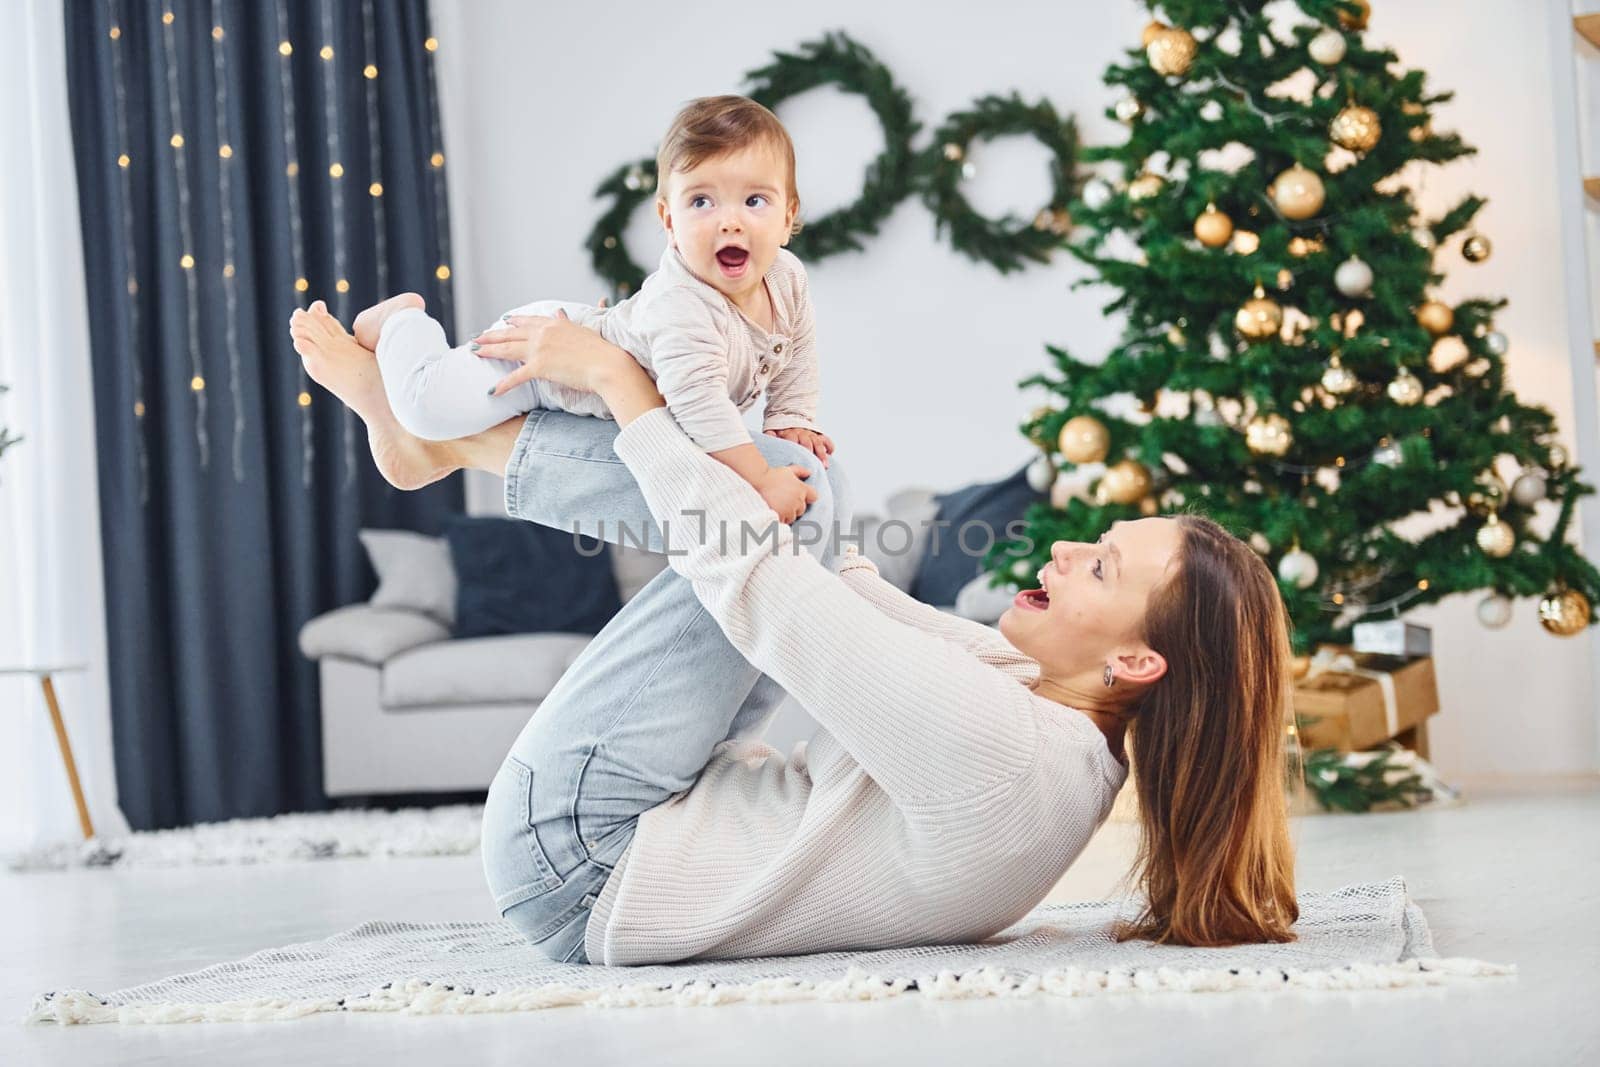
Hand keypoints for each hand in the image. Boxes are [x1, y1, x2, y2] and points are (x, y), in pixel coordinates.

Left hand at [470, 310, 634, 397]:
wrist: (607, 363)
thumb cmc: (601, 350)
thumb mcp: (584, 330)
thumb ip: (568, 322)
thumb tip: (560, 311)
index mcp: (555, 324)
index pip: (529, 321)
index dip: (514, 321)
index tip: (504, 320)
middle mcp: (544, 333)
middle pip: (512, 333)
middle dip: (492, 335)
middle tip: (478, 337)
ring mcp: (540, 348)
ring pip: (508, 349)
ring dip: (489, 351)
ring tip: (475, 352)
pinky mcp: (540, 366)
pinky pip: (516, 376)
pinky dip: (503, 385)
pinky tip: (492, 390)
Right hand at [753, 465, 816, 523]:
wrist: (756, 481)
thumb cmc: (772, 475)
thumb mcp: (788, 470)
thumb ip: (800, 471)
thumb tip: (809, 473)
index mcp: (802, 489)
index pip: (814, 497)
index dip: (807, 497)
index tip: (798, 495)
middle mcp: (798, 500)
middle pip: (802, 509)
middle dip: (795, 506)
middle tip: (784, 500)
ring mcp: (789, 509)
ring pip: (793, 517)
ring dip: (787, 514)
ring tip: (778, 506)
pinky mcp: (780, 516)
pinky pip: (784, 521)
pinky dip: (780, 518)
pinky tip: (774, 511)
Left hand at [764, 426, 834, 466]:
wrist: (789, 418)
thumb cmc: (780, 431)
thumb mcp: (772, 431)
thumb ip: (771, 435)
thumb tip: (770, 438)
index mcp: (790, 433)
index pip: (792, 439)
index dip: (794, 446)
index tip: (796, 456)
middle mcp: (801, 433)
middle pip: (807, 442)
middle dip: (811, 452)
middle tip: (813, 464)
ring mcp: (811, 434)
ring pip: (818, 443)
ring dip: (822, 454)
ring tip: (825, 465)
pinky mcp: (818, 436)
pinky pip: (826, 439)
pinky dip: (829, 446)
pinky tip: (831, 453)